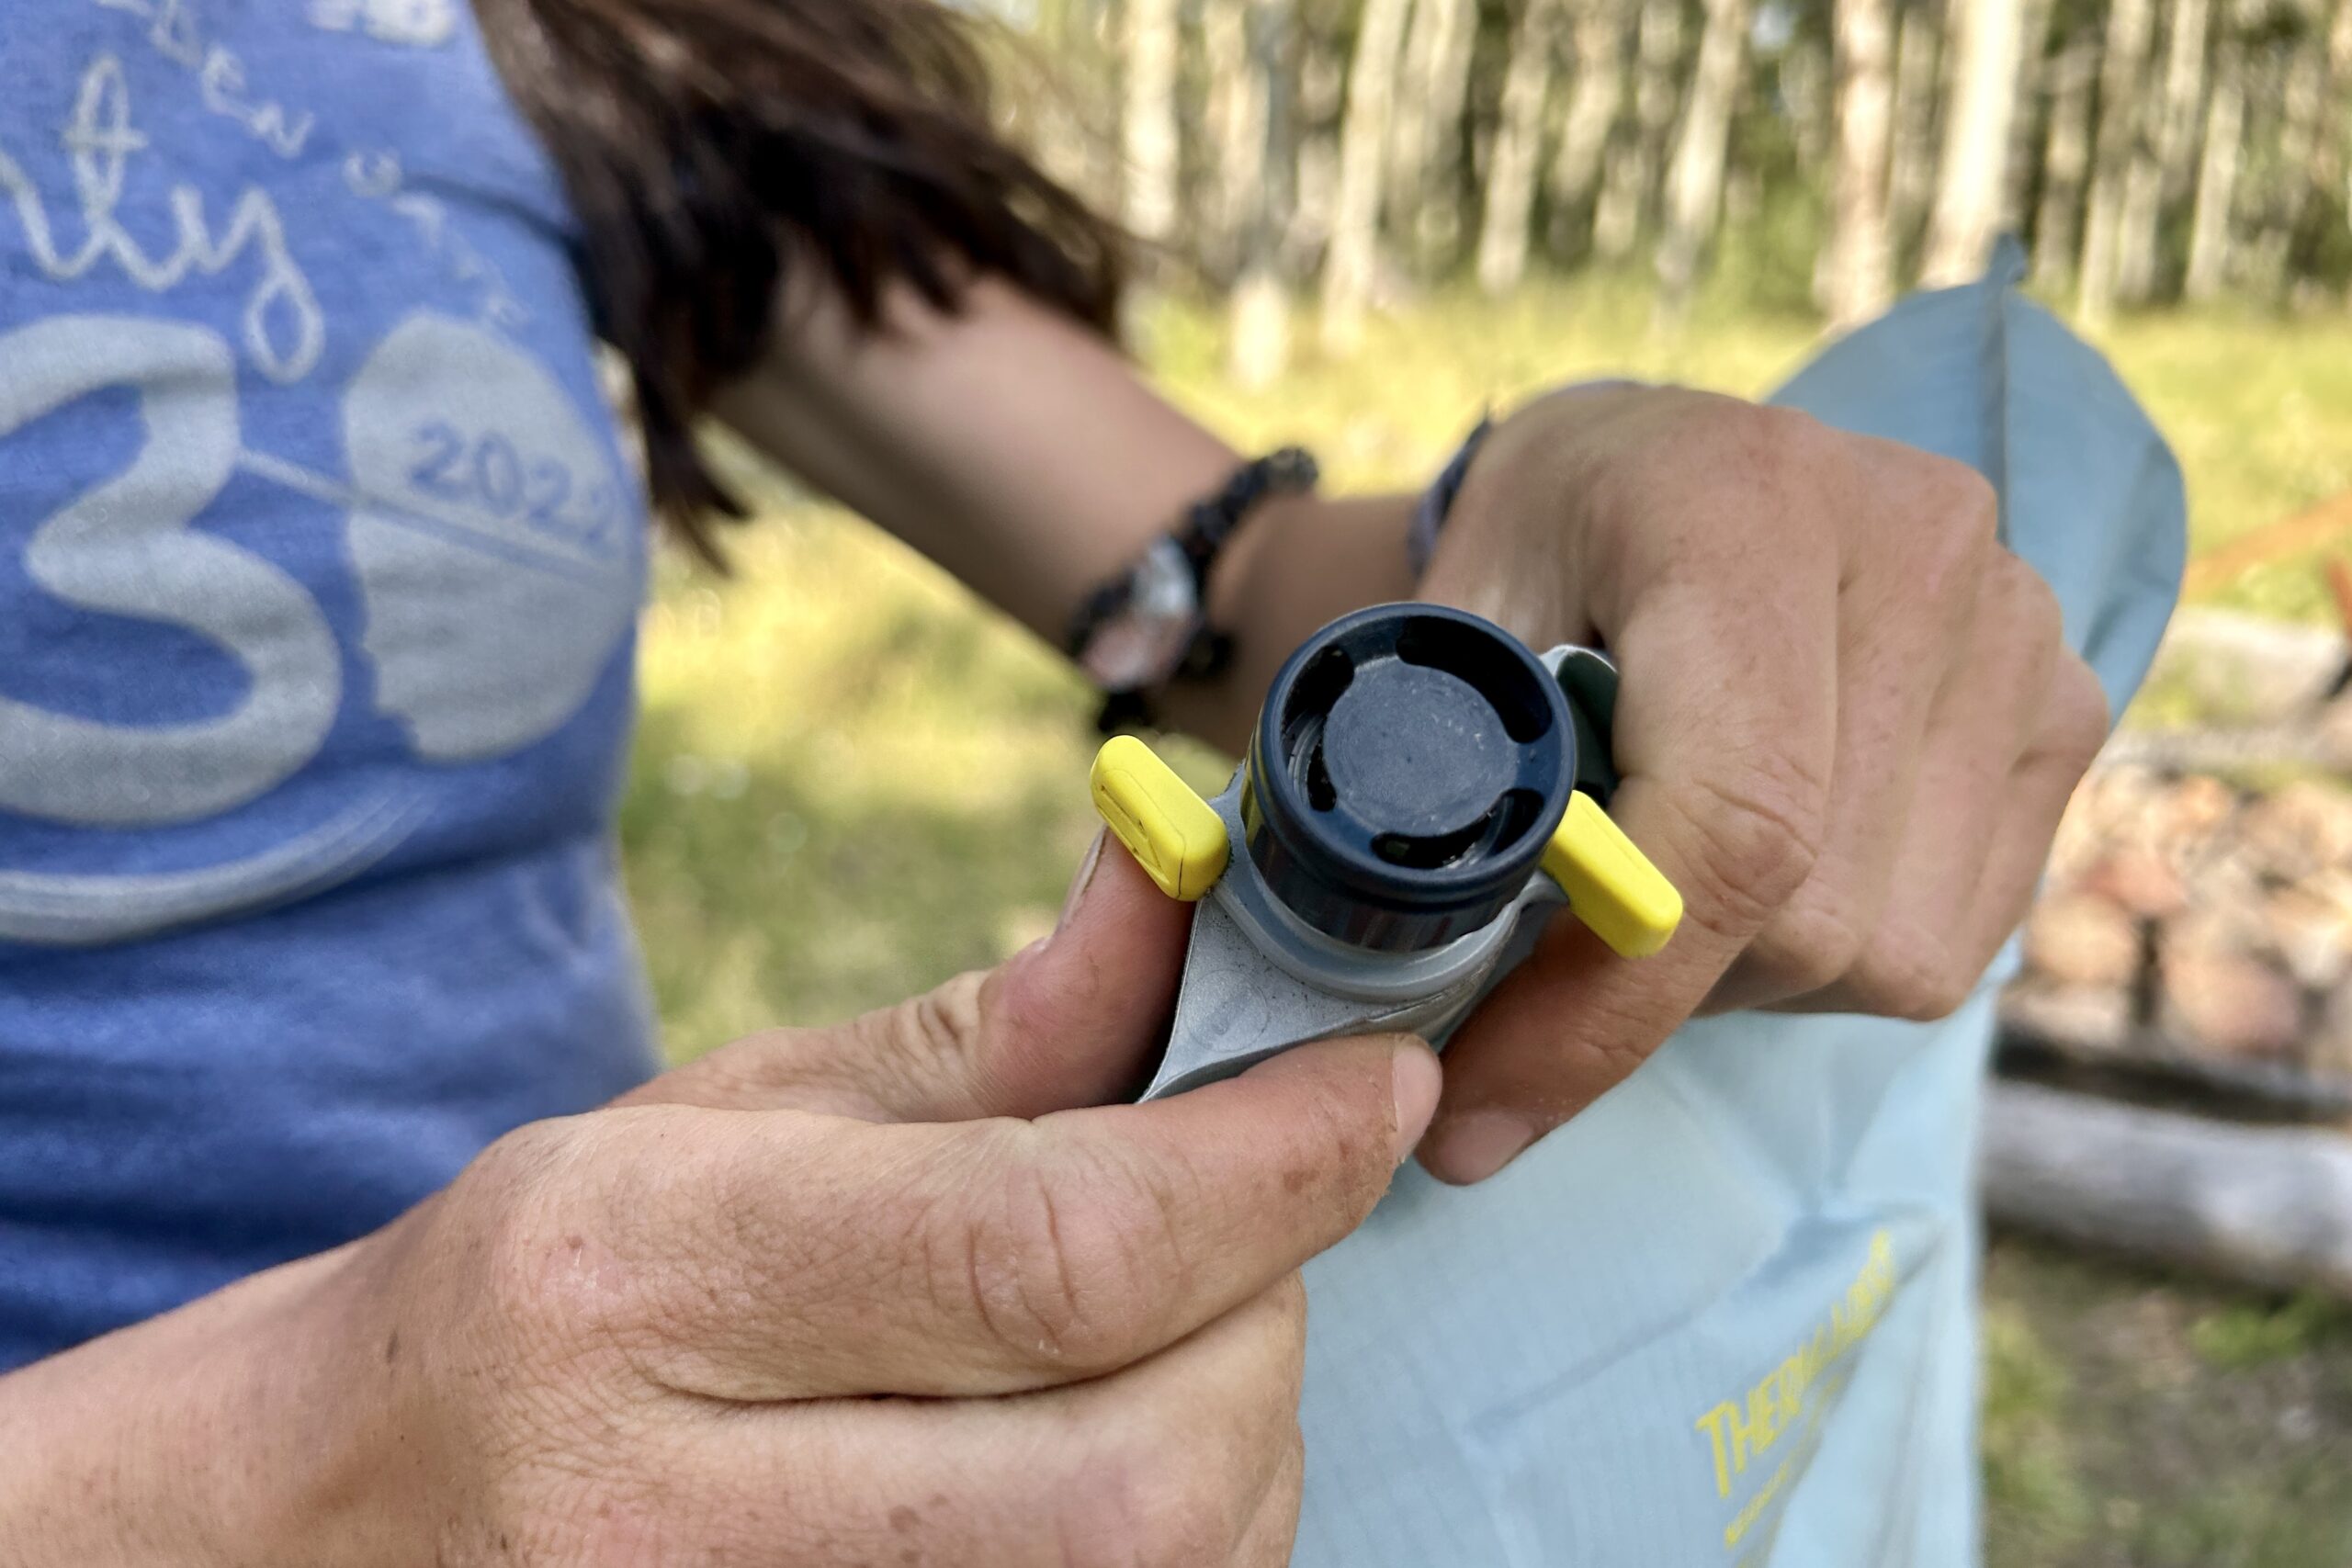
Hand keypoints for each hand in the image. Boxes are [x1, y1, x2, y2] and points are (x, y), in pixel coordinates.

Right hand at [3, 841, 1438, 1566]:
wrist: (329, 1534)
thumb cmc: (538, 1296)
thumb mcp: (717, 1120)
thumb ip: (981, 1039)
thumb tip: (1182, 900)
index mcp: (640, 1282)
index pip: (1052, 1249)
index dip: (1270, 1163)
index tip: (1374, 1080)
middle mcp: (686, 1517)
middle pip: (1151, 1467)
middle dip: (1266, 1317)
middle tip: (1237, 1222)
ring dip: (1239, 1433)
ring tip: (1155, 1335)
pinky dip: (1180, 1534)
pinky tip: (1106, 1448)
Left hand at [1415, 383, 2106, 1183]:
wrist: (1659, 470)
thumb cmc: (1531, 553)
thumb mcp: (1438, 629)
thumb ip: (1430, 787)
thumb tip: (1422, 998)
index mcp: (1742, 505)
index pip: (1734, 823)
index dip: (1606, 1001)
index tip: (1479, 1114)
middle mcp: (1919, 549)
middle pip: (1812, 910)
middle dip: (1649, 999)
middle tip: (1533, 989)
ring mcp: (2018, 629)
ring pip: (1887, 952)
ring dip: (1738, 985)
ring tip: (1653, 898)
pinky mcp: (2062, 707)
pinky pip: (1951, 937)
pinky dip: (1826, 964)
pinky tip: (1752, 884)